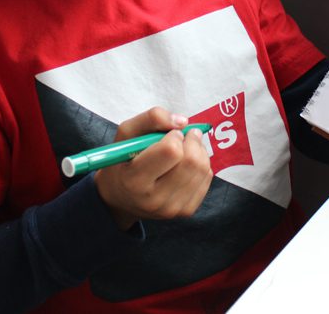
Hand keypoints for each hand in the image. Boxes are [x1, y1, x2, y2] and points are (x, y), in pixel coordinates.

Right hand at [94, 107, 212, 230]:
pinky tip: (187, 163)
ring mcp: (171, 209)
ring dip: (199, 150)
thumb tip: (183, 121)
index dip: (174, 135)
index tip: (169, 134)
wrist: (121, 197)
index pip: (171, 151)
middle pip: (191, 161)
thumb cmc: (124, 160)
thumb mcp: (126, 133)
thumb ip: (151, 118)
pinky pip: (207, 178)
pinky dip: (202, 165)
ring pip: (203, 169)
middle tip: (184, 135)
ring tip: (186, 147)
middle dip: (192, 140)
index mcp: (134, 180)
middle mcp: (154, 200)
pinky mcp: (186, 211)